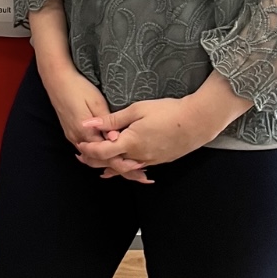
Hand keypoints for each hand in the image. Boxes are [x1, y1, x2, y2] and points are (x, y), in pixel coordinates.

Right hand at [40, 64, 151, 183]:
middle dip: (122, 169)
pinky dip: (101, 157)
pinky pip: (88, 151)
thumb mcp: (96, 102)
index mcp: (85, 132)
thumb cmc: (78, 88)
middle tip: (142, 177)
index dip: (124, 163)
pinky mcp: (72, 133)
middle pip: (101, 161)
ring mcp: (73, 137)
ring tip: (132, 170)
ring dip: (112, 164)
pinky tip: (112, 159)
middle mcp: (78, 139)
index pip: (107, 155)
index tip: (141, 167)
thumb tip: (117, 138)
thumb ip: (107, 122)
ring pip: (94, 158)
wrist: (56, 80)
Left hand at [76, 73, 252, 176]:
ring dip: (109, 165)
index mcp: (130, 143)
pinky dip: (125, 166)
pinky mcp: (160, 160)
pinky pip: (137, 167)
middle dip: (95, 161)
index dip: (89, 150)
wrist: (197, 122)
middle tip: (81, 156)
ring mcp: (150, 160)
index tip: (79, 145)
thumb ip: (111, 119)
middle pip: (111, 163)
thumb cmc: (167, 111)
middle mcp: (139, 156)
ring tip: (96, 163)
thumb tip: (88, 124)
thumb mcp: (136, 110)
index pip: (102, 152)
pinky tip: (121, 163)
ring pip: (124, 167)